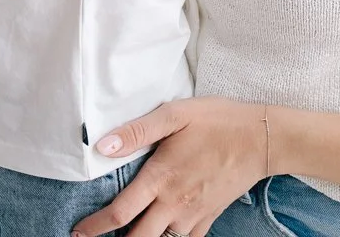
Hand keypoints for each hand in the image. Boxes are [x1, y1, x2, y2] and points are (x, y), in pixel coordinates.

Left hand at [70, 97, 268, 236]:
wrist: (262, 139)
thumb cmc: (216, 121)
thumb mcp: (174, 114)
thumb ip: (136, 132)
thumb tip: (101, 146)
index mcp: (161, 178)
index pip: (120, 213)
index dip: (95, 227)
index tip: (78, 232)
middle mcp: (175, 203)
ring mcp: (194, 215)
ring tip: (127, 232)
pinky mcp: (209, 217)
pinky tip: (161, 232)